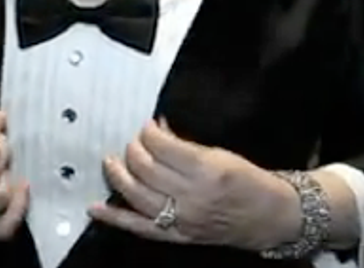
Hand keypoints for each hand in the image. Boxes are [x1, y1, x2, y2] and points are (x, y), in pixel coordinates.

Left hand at [90, 119, 300, 251]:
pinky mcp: (177, 236)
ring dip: (119, 176)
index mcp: (207, 170)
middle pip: (146, 170)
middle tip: (132, 142)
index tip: (146, 127)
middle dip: (133, 151)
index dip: (149, 134)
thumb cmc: (250, 181)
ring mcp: (182, 218)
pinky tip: (95, 208)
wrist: (268, 217)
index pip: (164, 148)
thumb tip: (158, 131)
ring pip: (137, 196)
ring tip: (111, 162)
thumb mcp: (223, 155)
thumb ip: (187, 146)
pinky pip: (139, 227)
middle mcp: (192, 195)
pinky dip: (115, 218)